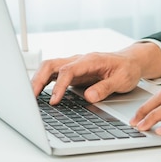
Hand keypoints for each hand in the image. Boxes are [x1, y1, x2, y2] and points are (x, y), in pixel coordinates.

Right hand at [31, 42, 160, 104]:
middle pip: (51, 65)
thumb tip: (88, 97)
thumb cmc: (127, 69)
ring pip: (48, 67)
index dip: (59, 86)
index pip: (68, 70)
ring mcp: (74, 65)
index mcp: (90, 60)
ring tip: (29, 97)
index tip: (54, 101)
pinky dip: (42, 81)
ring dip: (37, 80)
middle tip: (30, 98)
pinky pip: (53, 74)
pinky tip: (37, 93)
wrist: (131, 62)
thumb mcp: (122, 80)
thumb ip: (105, 88)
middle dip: (38, 80)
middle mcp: (79, 60)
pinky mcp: (72, 72)